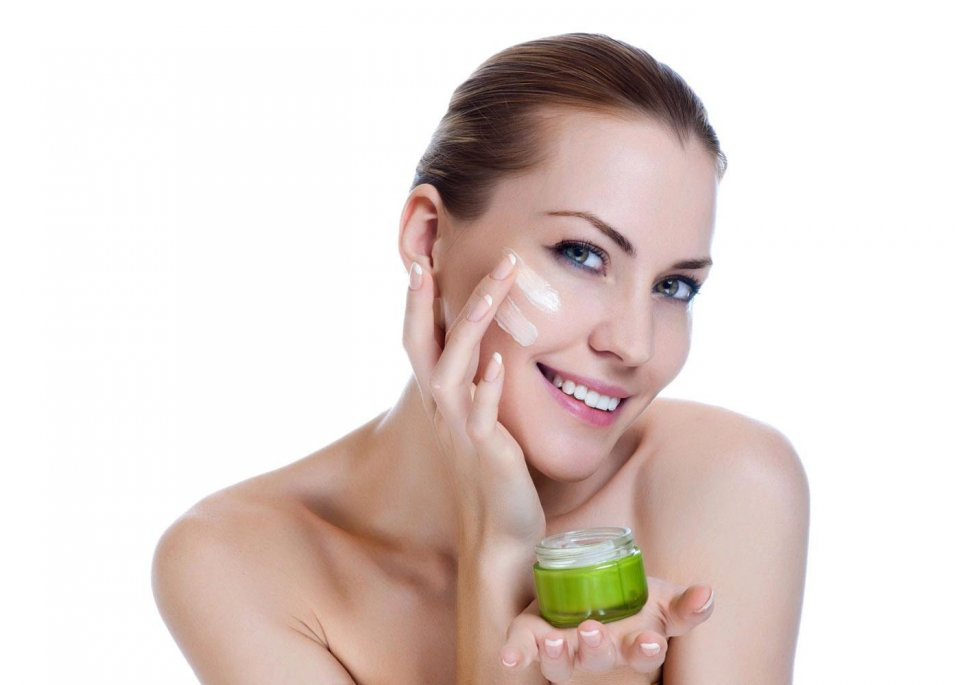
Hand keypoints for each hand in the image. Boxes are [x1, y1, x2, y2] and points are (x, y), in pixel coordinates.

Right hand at [403, 250, 546, 550]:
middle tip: (430, 257)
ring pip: (453, 370)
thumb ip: (477, 386)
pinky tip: (500, 364)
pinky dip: (488, 389)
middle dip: (426, 300)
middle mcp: (443, 411)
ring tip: (492, 289)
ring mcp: (461, 431)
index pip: (420, 341)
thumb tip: (487, 351)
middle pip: (423, 345)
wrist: (499, 534)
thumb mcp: (479, 421)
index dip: (415, 303)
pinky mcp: (487, 454)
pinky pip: (482, 417)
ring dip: (470, 328)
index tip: (419, 260)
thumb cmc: (494, 475)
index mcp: (442, 400)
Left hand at [499, 576, 715, 681]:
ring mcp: (568, 654)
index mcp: (634, 645)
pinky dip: (517, 654)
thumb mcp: (662, 605)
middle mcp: (601, 656)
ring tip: (556, 642)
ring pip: (562, 663)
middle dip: (597, 649)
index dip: (647, 648)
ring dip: (559, 655)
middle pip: (600, 658)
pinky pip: (525, 650)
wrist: (596, 611)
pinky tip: (510, 659)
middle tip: (593, 632)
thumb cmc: (635, 611)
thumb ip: (684, 604)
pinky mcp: (538, 642)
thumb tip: (708, 593)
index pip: (645, 652)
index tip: (650, 640)